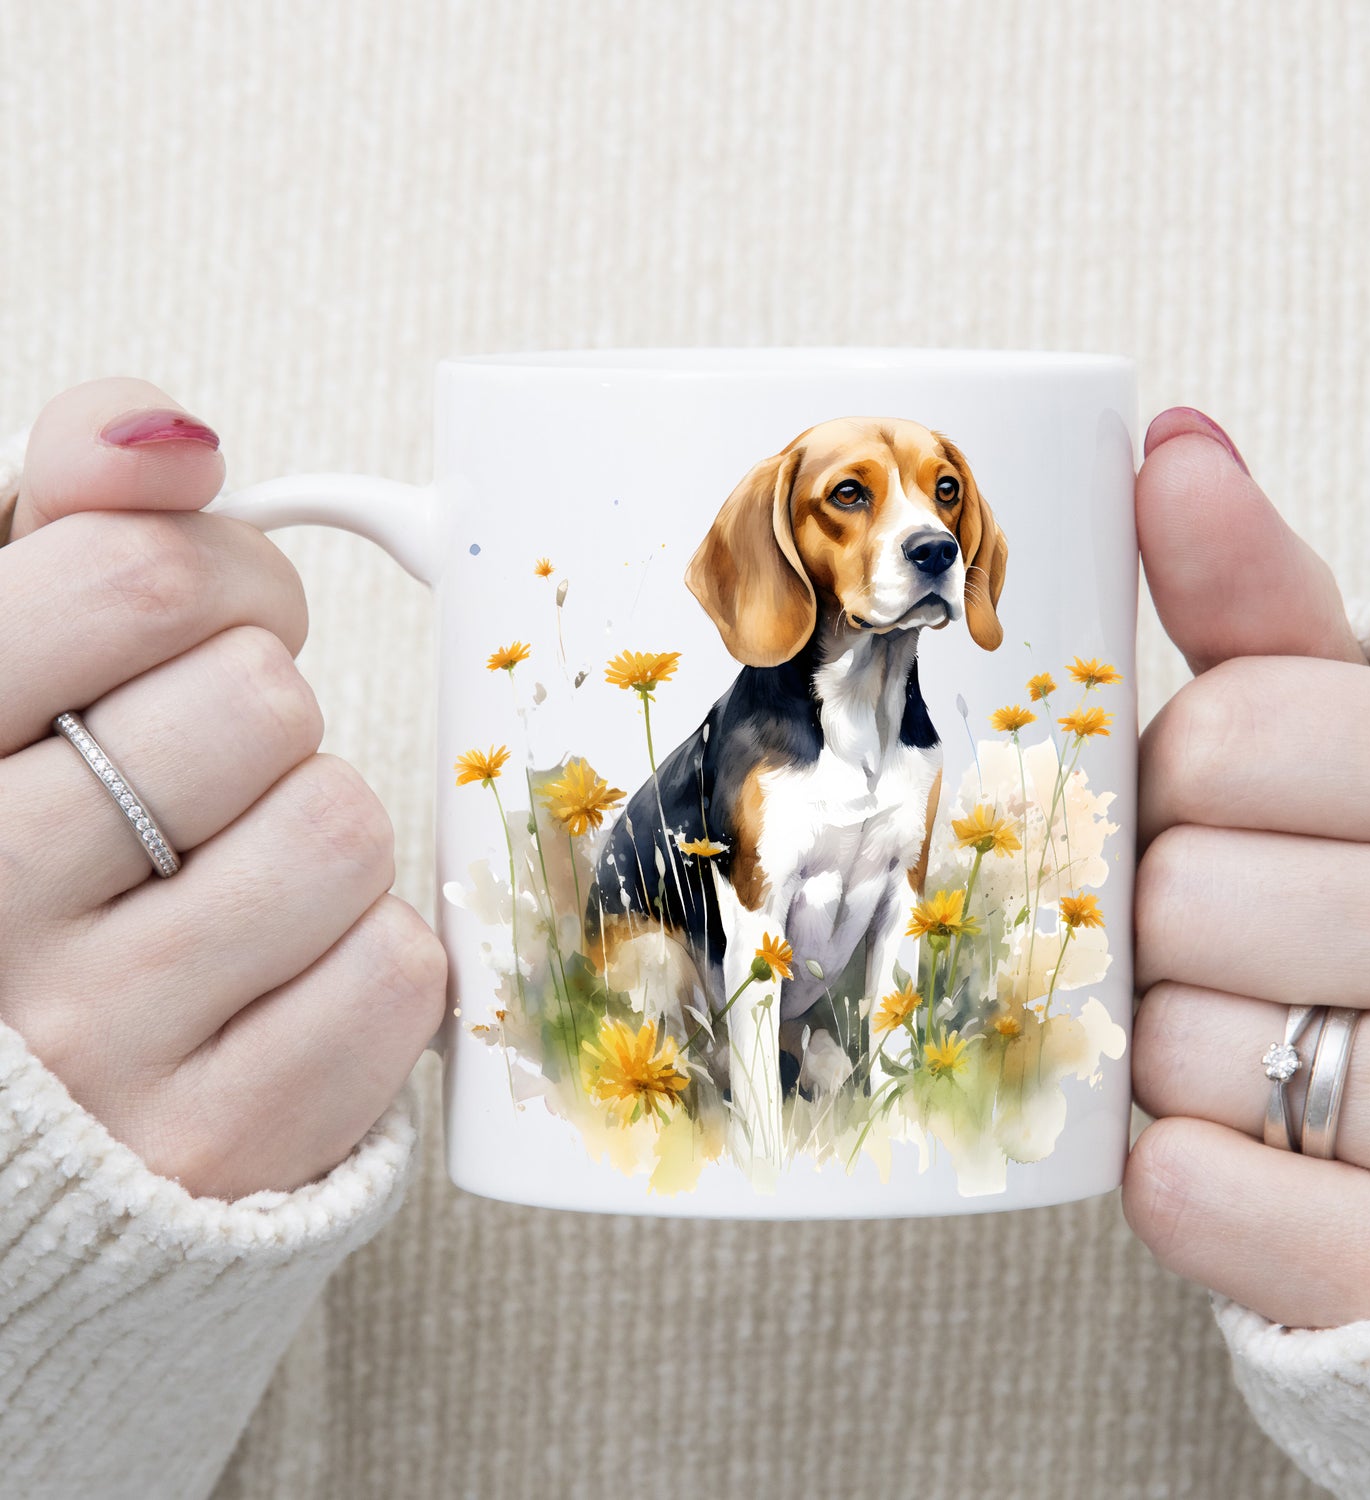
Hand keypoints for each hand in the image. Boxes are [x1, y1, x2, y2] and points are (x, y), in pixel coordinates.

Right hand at [0, 379, 444, 1198]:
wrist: (32, 1111)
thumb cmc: (30, 848)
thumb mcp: (4, 663)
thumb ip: (70, 523)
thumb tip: (173, 435)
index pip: (137, 581)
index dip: (223, 578)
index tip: (207, 622)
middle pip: (261, 701)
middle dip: (263, 713)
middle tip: (210, 770)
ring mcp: (98, 1046)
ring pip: (341, 827)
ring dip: (316, 833)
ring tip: (230, 879)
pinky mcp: (220, 1144)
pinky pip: (397, 970)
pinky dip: (366, 956)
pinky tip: (274, 977)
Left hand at [1123, 407, 1369, 1329]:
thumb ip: (1265, 602)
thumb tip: (1170, 444)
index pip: (1233, 731)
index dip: (1182, 774)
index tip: (1219, 802)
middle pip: (1179, 894)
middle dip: (1163, 914)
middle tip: (1236, 934)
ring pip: (1173, 1048)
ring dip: (1170, 1046)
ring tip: (1261, 1036)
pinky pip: (1193, 1195)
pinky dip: (1182, 1176)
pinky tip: (1242, 1146)